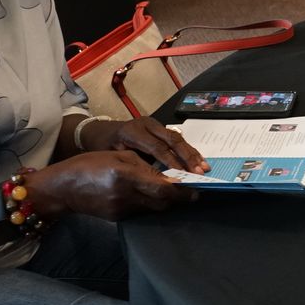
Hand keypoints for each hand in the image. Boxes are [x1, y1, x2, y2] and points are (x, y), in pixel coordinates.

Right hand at [34, 150, 194, 220]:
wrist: (62, 188)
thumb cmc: (89, 165)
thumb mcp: (118, 155)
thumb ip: (144, 165)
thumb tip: (168, 174)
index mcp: (125, 175)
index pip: (163, 188)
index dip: (182, 190)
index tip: (196, 188)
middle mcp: (125, 195)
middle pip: (162, 202)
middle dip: (177, 197)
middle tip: (189, 191)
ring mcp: (121, 209)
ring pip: (153, 208)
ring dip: (163, 201)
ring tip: (169, 191)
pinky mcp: (117, 218)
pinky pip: (140, 211)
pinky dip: (148, 204)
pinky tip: (145, 195)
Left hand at [87, 115, 206, 172]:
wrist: (100, 132)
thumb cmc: (105, 148)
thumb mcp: (115, 157)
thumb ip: (135, 164)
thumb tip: (157, 179)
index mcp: (133, 132)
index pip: (157, 147)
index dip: (171, 161)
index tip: (182, 175)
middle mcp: (147, 125)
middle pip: (172, 139)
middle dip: (187, 157)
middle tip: (199, 171)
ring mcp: (155, 124)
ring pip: (178, 138)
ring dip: (192, 154)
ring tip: (204, 167)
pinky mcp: (160, 127)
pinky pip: (178, 138)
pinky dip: (189, 150)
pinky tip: (199, 160)